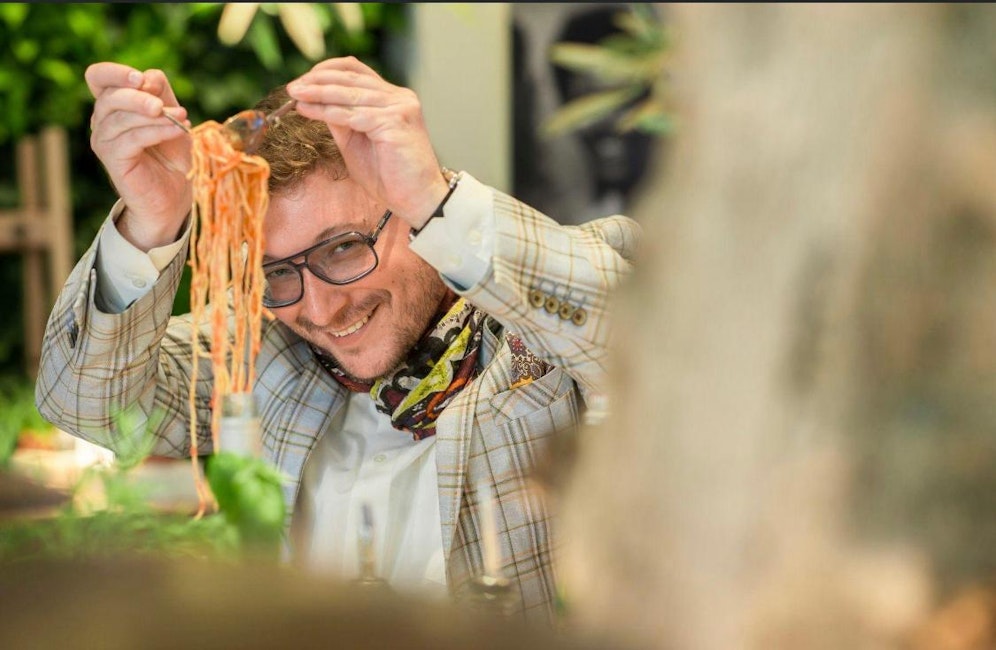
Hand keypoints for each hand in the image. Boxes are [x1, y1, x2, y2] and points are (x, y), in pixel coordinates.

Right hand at [85, 62, 191, 250]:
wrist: (174, 193)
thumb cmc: (170, 154)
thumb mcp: (171, 116)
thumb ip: (161, 94)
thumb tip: (148, 77)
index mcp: (112, 105)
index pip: (98, 77)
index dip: (114, 73)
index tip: (140, 78)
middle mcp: (102, 121)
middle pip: (109, 97)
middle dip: (138, 97)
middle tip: (163, 105)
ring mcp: (104, 141)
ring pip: (121, 118)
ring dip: (154, 117)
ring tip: (181, 118)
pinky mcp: (112, 159)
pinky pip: (131, 139)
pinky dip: (157, 131)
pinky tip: (178, 130)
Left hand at [285, 57, 449, 228]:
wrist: (417, 200)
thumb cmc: (390, 177)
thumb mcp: (357, 143)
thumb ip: (341, 121)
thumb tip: (315, 102)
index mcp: (392, 98)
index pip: (356, 71)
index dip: (327, 71)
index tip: (303, 81)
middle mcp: (399, 97)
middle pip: (351, 77)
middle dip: (317, 81)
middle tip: (292, 88)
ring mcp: (399, 108)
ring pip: (350, 93)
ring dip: (318, 93)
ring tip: (295, 95)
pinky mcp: (395, 123)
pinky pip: (354, 115)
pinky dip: (328, 111)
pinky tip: (310, 111)